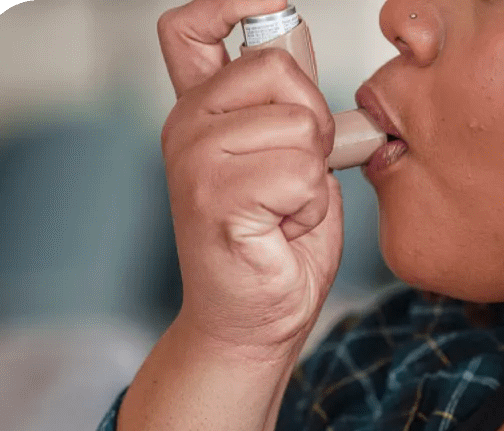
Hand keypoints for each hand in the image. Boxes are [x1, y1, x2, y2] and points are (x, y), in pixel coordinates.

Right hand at [158, 0, 343, 353]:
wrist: (256, 325)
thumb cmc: (278, 251)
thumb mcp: (294, 163)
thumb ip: (292, 108)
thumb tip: (298, 42)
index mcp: (201, 111)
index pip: (193, 27)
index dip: (234, 3)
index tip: (274, 6)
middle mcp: (187, 125)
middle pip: (280, 70)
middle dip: (315, 124)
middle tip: (297, 180)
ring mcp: (195, 158)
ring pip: (300, 127)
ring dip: (314, 179)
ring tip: (286, 213)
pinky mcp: (216, 195)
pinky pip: (301, 173)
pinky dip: (310, 208)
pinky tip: (283, 230)